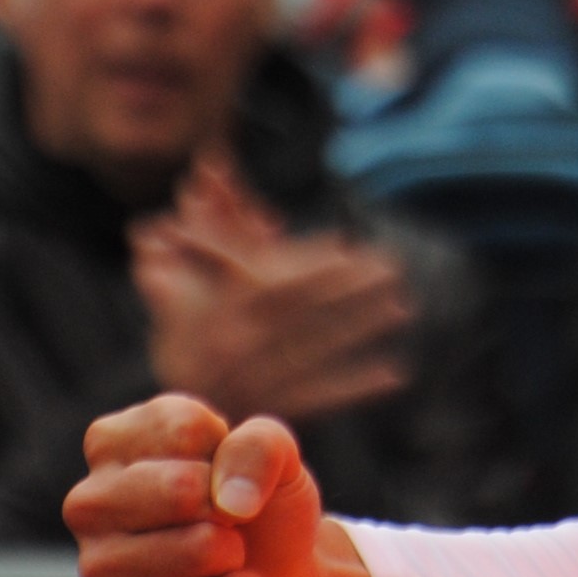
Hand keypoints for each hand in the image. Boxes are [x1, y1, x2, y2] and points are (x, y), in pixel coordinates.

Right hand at [68, 394, 373, 576]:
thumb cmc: (264, 511)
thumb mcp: (278, 458)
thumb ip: (259, 447)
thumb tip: (229, 501)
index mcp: (115, 443)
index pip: (183, 428)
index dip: (231, 453)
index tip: (227, 473)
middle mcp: (91, 503)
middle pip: (179, 488)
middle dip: (230, 508)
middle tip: (232, 523)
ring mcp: (100, 567)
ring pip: (195, 549)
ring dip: (236, 556)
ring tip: (228, 561)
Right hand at [134, 156, 416, 426]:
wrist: (173, 418)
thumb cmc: (180, 328)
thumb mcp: (176, 272)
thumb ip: (208, 220)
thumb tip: (215, 158)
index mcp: (218, 311)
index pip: (273, 284)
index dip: (312, 264)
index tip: (350, 248)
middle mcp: (238, 345)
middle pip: (304, 315)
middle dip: (351, 292)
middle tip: (395, 271)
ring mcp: (255, 381)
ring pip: (318, 351)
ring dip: (362, 329)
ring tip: (403, 309)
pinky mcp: (272, 412)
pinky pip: (319, 399)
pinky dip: (357, 385)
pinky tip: (396, 372)